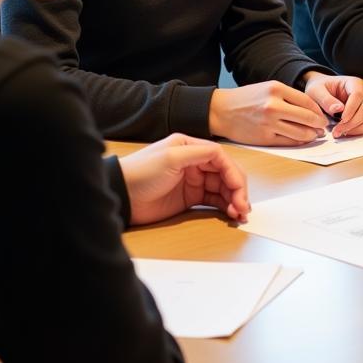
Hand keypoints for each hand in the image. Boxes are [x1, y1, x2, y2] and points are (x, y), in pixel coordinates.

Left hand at [120, 134, 250, 225]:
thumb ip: (198, 153)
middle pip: (226, 174)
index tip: (238, 189)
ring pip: (223, 189)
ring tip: (239, 215)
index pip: (222, 158)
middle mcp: (196, 163)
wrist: (120, 196)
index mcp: (192, 147)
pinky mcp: (190, 199)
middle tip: (243, 207)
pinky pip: (214, 202)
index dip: (233, 173)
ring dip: (234, 200)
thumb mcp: (170, 157)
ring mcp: (194, 182)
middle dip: (238, 189)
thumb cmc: (141, 172)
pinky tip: (231, 214)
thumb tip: (221, 154)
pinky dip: (225, 207)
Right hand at [209, 82, 327, 145]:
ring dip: (311, 135)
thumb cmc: (246, 99)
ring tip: (315, 134)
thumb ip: (289, 96)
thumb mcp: (268, 88)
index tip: (323, 115)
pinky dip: (299, 141)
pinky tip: (302, 139)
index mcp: (276, 89)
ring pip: (300, 132)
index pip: (307, 101)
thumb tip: (311, 109)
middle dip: (319, 124)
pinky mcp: (264, 138)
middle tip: (323, 126)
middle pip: (307, 117)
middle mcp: (273, 106)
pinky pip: (288, 142)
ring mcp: (269, 123)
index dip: (318, 110)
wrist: (222, 111)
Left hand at [303, 72, 362, 136]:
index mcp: (353, 83)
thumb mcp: (316, 91)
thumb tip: (338, 109)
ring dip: (359, 128)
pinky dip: (362, 131)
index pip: (358, 94)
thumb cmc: (320, 89)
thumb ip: (325, 99)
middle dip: (354, 122)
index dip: (352, 108)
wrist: (321, 93)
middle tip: (338, 130)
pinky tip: (348, 133)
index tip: (342, 119)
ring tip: (342, 133)